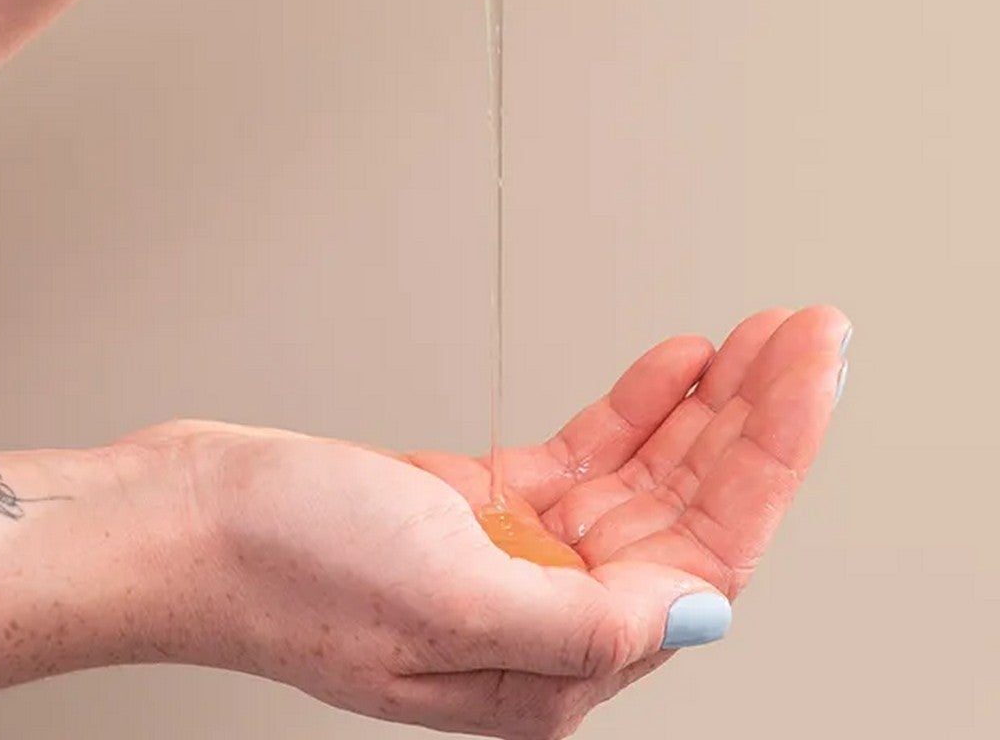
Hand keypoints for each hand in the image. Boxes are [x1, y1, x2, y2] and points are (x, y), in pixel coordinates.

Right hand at [139, 308, 846, 739]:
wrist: (188, 521)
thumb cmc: (286, 570)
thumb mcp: (447, 598)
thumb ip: (584, 618)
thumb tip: (705, 615)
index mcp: (552, 665)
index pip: (706, 555)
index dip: (770, 456)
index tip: (811, 373)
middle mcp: (549, 616)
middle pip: (691, 507)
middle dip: (759, 415)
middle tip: (811, 333)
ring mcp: (518, 556)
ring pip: (649, 474)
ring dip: (709, 402)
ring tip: (761, 334)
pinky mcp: (484, 507)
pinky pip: (590, 453)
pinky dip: (638, 404)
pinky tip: (677, 365)